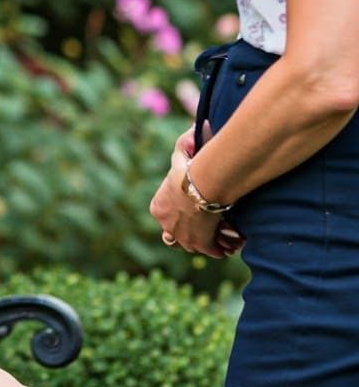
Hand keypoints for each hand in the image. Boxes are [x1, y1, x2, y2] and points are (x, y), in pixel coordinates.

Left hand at [150, 141, 230, 257]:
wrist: (204, 184)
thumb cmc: (192, 167)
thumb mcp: (182, 153)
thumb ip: (184, 147)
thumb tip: (190, 136)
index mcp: (158, 207)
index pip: (166, 215)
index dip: (180, 215)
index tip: (193, 211)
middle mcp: (166, 225)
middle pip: (177, 233)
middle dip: (190, 232)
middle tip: (204, 229)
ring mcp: (182, 236)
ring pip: (193, 244)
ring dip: (206, 241)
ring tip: (221, 239)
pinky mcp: (200, 244)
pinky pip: (211, 251)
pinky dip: (220, 249)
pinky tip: (229, 247)